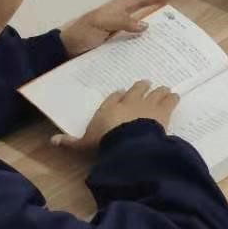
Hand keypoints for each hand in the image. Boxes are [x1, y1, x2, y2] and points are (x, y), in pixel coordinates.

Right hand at [51, 81, 179, 151]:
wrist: (129, 142)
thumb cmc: (104, 141)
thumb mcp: (84, 144)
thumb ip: (70, 142)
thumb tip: (52, 141)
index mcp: (109, 107)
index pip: (114, 97)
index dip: (119, 95)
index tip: (123, 92)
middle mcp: (129, 101)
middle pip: (136, 89)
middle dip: (141, 87)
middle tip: (146, 84)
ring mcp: (147, 104)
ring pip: (155, 92)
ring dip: (160, 91)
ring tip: (165, 89)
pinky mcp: (163, 110)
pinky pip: (170, 100)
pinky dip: (172, 98)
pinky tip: (175, 97)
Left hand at [60, 0, 170, 57]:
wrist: (66, 49)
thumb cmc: (82, 32)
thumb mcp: (100, 23)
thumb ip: (121, 22)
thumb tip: (146, 25)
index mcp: (118, 10)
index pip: (141, 0)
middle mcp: (121, 20)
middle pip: (145, 15)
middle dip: (160, 15)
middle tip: (177, 21)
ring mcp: (120, 33)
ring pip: (141, 31)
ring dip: (154, 33)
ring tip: (169, 40)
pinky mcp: (117, 46)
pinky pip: (134, 44)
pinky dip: (144, 47)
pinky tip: (152, 54)